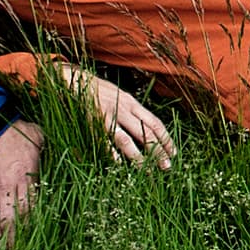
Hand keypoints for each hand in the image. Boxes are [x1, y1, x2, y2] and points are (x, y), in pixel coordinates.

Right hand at [0, 120, 44, 245]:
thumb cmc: (19, 134)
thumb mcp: (41, 141)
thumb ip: (52, 156)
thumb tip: (71, 157)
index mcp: (25, 179)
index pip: (31, 210)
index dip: (34, 230)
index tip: (38, 246)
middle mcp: (7, 190)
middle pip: (12, 223)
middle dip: (15, 245)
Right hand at [55, 66, 176, 167]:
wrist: (76, 79)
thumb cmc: (99, 90)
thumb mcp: (120, 96)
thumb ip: (132, 111)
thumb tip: (148, 128)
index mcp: (132, 103)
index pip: (155, 123)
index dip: (166, 139)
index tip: (173, 153)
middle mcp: (124, 109)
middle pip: (145, 132)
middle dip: (158, 151)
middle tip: (166, 167)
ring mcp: (108, 115)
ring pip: (127, 139)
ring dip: (138, 156)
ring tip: (146, 170)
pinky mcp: (93, 121)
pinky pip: (104, 139)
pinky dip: (111, 152)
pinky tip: (118, 164)